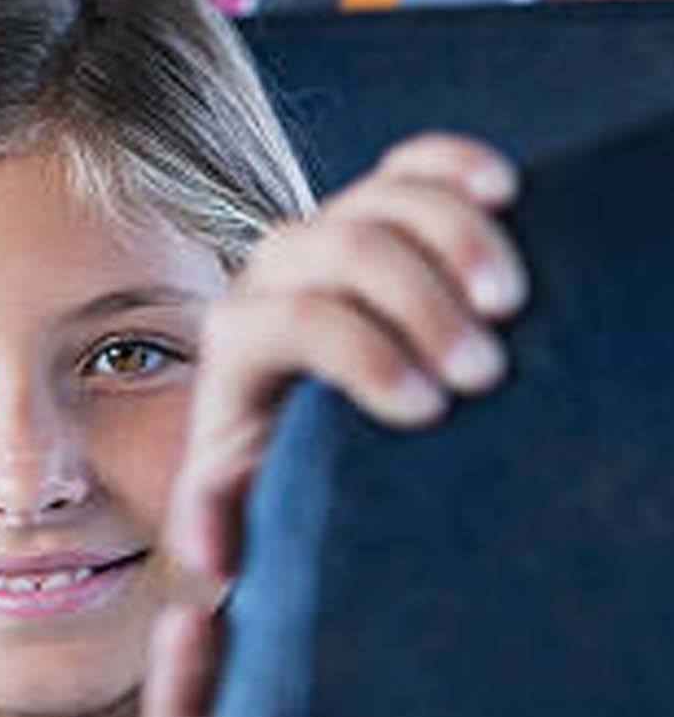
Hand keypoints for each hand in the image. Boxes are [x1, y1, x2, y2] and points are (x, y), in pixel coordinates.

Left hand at [169, 134, 523, 580]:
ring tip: (510, 303)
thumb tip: (206, 551)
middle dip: (419, 306)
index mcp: (237, 339)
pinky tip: (505, 192)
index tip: (429, 410)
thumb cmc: (282, 471)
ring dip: (457, 239)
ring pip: (385, 199)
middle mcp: (274, 273)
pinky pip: (414, 164)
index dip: (361, 356)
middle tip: (486, 373)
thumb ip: (223, 511)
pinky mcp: (379, 208)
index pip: (291, 322)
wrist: (307, 425)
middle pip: (344, 251)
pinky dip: (459, 166)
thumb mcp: (247, 498)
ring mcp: (330, 232)